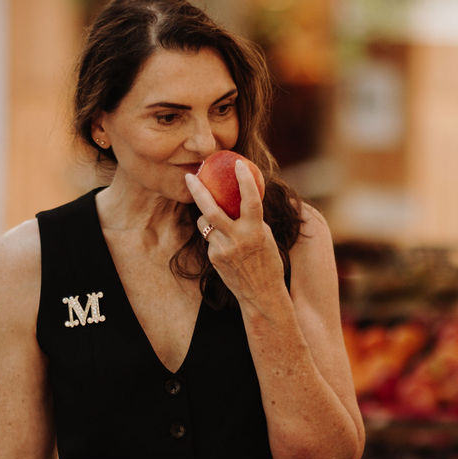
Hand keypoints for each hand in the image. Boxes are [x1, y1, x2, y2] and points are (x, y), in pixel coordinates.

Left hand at [184, 162, 283, 306]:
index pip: (250, 200)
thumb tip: (240, 200)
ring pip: (205, 223)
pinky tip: (225, 244)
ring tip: (211, 214)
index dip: (245, 181)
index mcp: (256, 231)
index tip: (238, 164)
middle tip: (189, 176)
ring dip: (206, 216)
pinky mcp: (214, 258)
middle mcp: (238, 239)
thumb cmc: (268, 262)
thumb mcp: (266, 237)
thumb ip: (252, 220)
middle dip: (198, 191)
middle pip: (211, 210)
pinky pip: (209, 238)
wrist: (261, 294)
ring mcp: (223, 250)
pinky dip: (214, 234)